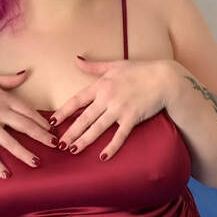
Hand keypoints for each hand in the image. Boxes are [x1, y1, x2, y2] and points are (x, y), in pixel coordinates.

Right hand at [0, 72, 57, 178]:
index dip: (41, 120)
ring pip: (10, 142)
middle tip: (55, 145)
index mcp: (3, 98)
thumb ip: (9, 80)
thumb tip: (26, 73)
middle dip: (42, 137)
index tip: (52, 128)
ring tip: (37, 163)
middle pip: (25, 126)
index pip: (27, 110)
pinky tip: (6, 175)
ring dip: (25, 153)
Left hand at [51, 55, 171, 160]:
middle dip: (71, 132)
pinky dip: (111, 146)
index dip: (63, 112)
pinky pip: (120, 135)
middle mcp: (107, 98)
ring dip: (84, 140)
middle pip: (84, 118)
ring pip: (97, 128)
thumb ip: (94, 66)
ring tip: (73, 150)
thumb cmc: (140, 70)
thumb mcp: (114, 65)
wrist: (164, 78)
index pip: (77, 101)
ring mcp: (119, 109)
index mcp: (101, 85)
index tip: (52, 122)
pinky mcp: (132, 118)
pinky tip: (103, 157)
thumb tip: (77, 60)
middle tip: (59, 145)